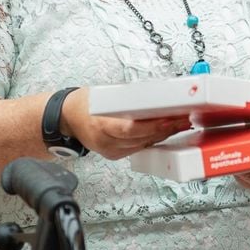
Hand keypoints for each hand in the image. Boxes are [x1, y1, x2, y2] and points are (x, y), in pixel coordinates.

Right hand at [60, 88, 190, 159]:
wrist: (66, 118)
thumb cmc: (84, 103)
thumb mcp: (105, 95)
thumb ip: (128, 98)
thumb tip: (155, 94)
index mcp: (102, 125)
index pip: (132, 129)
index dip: (154, 125)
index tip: (171, 118)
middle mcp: (106, 142)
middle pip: (142, 138)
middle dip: (166, 128)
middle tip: (183, 118)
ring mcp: (110, 151)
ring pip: (143, 144)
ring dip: (163, 134)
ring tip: (180, 123)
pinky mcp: (114, 154)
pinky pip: (138, 147)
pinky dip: (152, 139)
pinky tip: (165, 131)